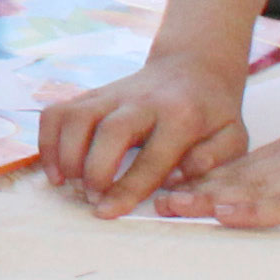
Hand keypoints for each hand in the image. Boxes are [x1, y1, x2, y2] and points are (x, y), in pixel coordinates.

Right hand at [40, 52, 248, 215]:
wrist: (192, 67)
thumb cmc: (213, 112)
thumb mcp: (233, 136)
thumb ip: (213, 160)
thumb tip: (176, 178)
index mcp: (182, 117)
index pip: (153, 156)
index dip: (128, 187)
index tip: (108, 211)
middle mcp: (142, 102)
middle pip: (109, 130)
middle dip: (94, 168)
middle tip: (89, 197)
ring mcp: (112, 94)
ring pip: (76, 116)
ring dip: (63, 153)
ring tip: (66, 184)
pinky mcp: (91, 94)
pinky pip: (58, 111)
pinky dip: (47, 139)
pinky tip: (55, 168)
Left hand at [155, 101, 279, 228]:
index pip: (243, 163)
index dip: (205, 176)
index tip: (171, 184)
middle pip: (236, 175)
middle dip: (193, 189)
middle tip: (150, 199)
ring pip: (253, 188)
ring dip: (210, 200)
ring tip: (171, 208)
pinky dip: (255, 209)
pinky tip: (227, 215)